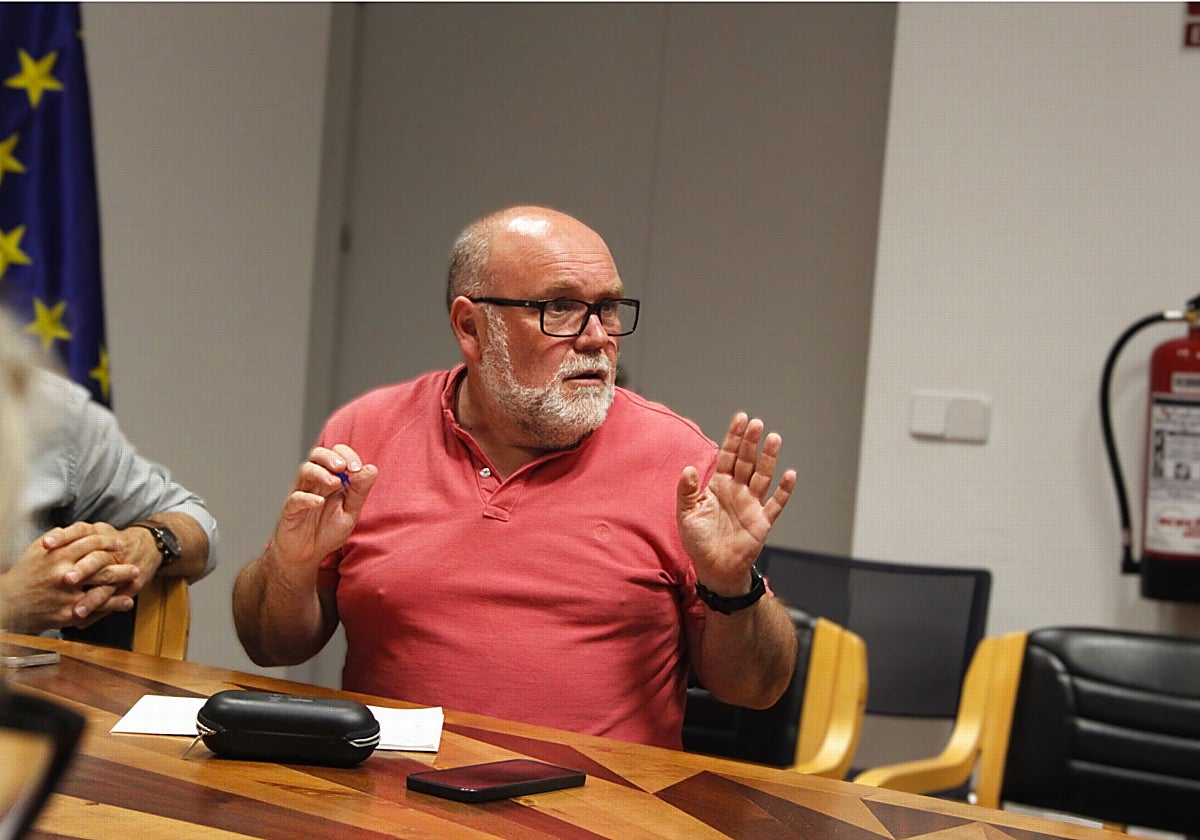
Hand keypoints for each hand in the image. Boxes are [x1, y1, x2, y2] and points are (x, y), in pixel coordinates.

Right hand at [0, 522, 137, 631]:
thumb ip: (56, 539)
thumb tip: (73, 528)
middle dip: (120, 561)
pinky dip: (114, 604)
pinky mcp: (68, 612)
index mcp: (57, 555)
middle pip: (101, 563)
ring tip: (136, 576)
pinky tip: (127, 602)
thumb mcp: (35, 551)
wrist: (8, 604)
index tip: (119, 542)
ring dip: (122, 580)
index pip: (90, 543)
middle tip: (134, 560)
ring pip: (102, 585)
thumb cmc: (24, 575)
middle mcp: (64, 573)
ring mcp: (67, 594)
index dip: (107, 542)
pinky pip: (96, 608)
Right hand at [270, 445, 377, 569]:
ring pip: (303, 471)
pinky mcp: (290, 510)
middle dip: (331, 456)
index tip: (358, 468)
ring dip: (320, 472)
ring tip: (335, 482)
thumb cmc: (327, 531)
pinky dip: (307, 498)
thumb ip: (359, 492)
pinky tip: (319, 502)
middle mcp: (314, 482)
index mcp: (331, 479)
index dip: (347, 455)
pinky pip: (295, 498)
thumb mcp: (350, 512)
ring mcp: (301, 494)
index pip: (337, 455)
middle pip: (317, 455)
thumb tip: (371, 469)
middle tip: (343, 467)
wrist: (307, 555)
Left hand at [676, 413, 795, 595]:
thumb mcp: (686, 514)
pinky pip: (775, 503)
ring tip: (774, 438)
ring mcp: (752, 504)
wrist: (714, 568)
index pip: (728, 455)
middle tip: (757, 423)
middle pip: (747, 461)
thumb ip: (687, 491)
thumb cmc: (698, 541)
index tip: (741, 418)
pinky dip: (784, 490)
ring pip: (763, 476)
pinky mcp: (762, 521)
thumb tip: (688, 469)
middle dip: (751, 442)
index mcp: (719, 485)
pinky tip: (790, 475)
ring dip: (769, 458)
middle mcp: (738, 490)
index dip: (734, 437)